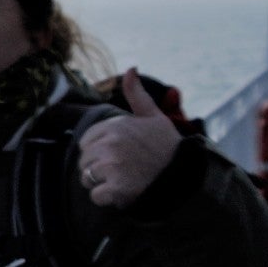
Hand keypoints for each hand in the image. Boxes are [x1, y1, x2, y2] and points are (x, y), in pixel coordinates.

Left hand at [77, 69, 181, 208]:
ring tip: (124, 180)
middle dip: (98, 168)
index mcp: (114, 126)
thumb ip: (137, 95)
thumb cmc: (167, 147)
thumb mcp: (153, 117)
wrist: (184, 177)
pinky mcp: (115, 189)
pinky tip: (124, 193)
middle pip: (84, 161)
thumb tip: (131, 68)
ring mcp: (111, 166)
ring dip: (101, 184)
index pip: (86, 142)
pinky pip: (96, 196)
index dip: (99, 150)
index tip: (120, 154)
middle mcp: (110, 144)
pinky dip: (107, 199)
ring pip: (87, 178)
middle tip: (123, 169)